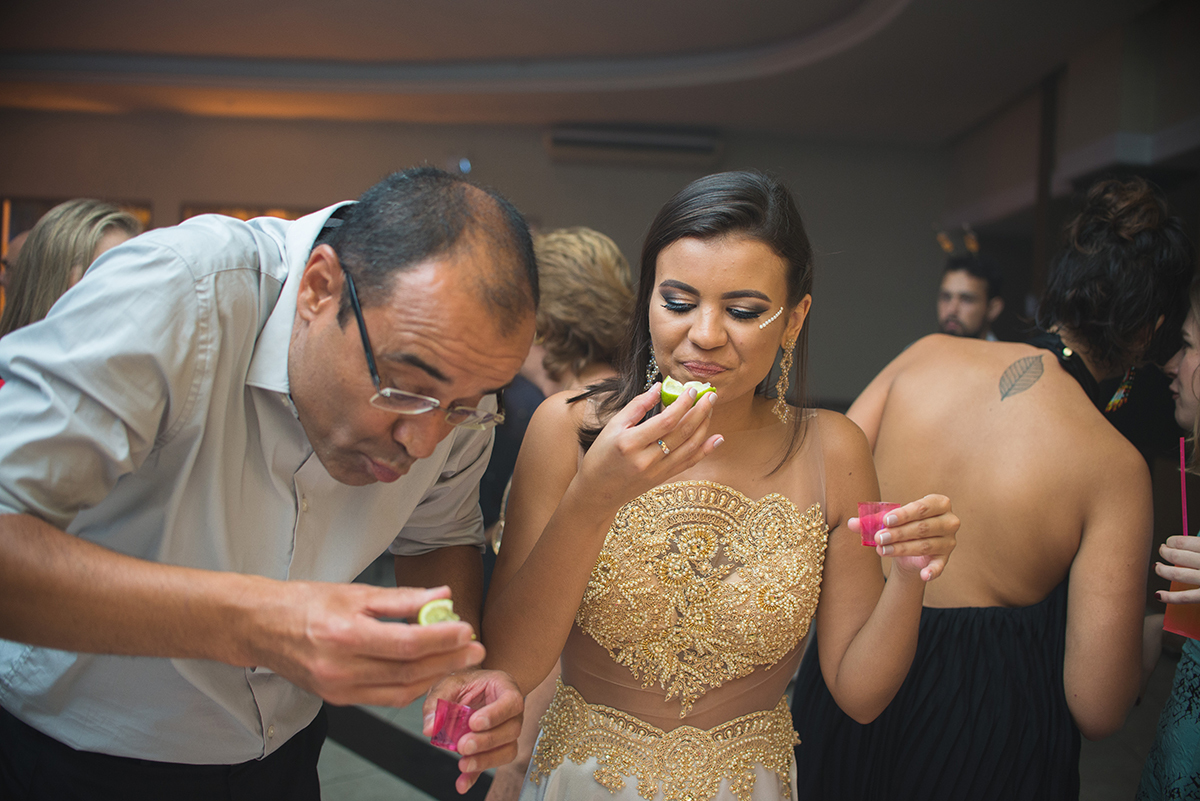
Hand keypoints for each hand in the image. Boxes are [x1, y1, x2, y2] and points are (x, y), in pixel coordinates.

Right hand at [255, 583, 483, 706]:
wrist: (262, 627)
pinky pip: (385, 698)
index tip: (466, 630)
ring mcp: (338, 689)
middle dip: (447, 660)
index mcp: (344, 634)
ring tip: (459, 659)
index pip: (405, 643)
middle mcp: (340, 667)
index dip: (441, 639)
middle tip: (475, 649)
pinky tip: (428, 671)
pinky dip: (411, 687)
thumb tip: (441, 597)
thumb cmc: (304, 603)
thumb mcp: (354, 591)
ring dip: (434, 676)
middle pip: (407, 671)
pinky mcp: (338, 700)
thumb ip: (401, 598)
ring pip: (399, 690)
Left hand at [424, 669, 524, 793]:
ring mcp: (508, 732)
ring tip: (463, 764)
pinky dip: (476, 776)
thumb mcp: (449, 683)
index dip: (496, 714)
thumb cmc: (465, 684)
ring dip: (485, 760)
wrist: (472, 690)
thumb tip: (430, 728)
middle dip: (487, 741)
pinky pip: (491, 765)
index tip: (474, 723)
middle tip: (462, 745)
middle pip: (511, 730)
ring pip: (507, 750)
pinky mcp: (497, 749)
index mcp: (505, 688)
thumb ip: (437, 702)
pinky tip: (461, 784)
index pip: (511, 701)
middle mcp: (512, 712)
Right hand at [575, 382, 722, 508]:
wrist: (598, 491)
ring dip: (704, 426)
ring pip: (689, 447)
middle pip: (682, 432)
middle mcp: (646, 459)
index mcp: (630, 443)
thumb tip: (659, 388)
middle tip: (711, 395)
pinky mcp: (663, 478)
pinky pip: (689, 462)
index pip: (665, 421)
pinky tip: (717, 438)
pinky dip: (705, 450)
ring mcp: (657, 471)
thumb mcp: (612, 427)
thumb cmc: (601, 455)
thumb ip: (636, 407)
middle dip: (700, 411)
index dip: (682, 404)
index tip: (692, 389)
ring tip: (711, 409)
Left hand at [851, 494, 957, 581]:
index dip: (904, 514)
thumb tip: (851, 523)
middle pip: (923, 527)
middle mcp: (949, 520)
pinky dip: (933, 571)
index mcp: (938, 503)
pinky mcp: (945, 558)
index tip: (886, 520)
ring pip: (925, 545)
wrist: (909, 548)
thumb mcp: (886, 521)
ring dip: (902, 548)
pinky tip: (924, 575)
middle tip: (879, 537)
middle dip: (899, 533)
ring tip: (882, 550)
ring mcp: (949, 541)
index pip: (922, 507)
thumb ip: (870, 521)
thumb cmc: (900, 526)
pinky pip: (939, 565)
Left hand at [1156, 536, 1199, 603]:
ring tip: (1157, 568)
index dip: (1171, 542)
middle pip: (1176, 556)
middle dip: (1164, 553)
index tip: (1169, 543)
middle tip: (1162, 552)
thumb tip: (1183, 544)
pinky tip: (1158, 595)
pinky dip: (1170, 597)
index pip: (1183, 542)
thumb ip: (1199, 546)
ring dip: (1162, 571)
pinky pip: (1185, 597)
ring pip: (1176, 574)